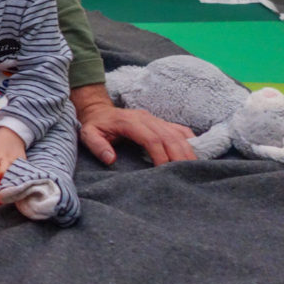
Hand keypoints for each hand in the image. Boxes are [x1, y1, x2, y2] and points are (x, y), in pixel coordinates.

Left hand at [0, 126, 25, 180]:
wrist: (13, 135)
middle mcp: (6, 159)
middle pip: (1, 174)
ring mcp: (16, 162)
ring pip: (10, 176)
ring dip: (4, 179)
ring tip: (0, 177)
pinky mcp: (23, 164)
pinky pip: (19, 174)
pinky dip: (13, 178)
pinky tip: (9, 177)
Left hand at [72, 83, 195, 165]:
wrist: (98, 109)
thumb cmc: (95, 125)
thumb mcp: (88, 135)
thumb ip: (97, 146)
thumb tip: (111, 159)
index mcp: (129, 122)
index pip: (151, 138)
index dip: (160, 155)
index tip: (164, 171)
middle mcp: (146, 118)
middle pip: (169, 136)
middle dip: (179, 155)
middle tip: (185, 173)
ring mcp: (155, 119)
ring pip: (177, 133)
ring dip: (187, 150)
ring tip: (194, 168)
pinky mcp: (160, 122)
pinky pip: (180, 129)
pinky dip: (190, 141)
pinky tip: (196, 154)